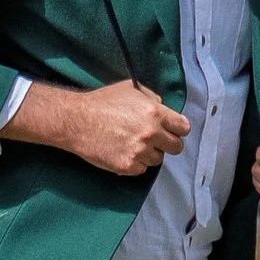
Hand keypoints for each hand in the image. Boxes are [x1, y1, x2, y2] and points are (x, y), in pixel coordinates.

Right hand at [3, 79, 187, 174]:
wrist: (75, 120)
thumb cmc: (102, 102)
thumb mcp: (131, 90)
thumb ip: (153, 99)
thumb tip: (164, 108)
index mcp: (155, 113)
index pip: (184, 128)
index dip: (178, 129)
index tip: (172, 131)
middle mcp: (150, 133)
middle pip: (176, 147)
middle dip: (167, 144)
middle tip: (155, 141)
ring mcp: (139, 152)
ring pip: (158, 160)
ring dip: (150, 154)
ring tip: (133, 145)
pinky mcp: (127, 166)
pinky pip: (141, 169)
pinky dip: (135, 164)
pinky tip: (123, 152)